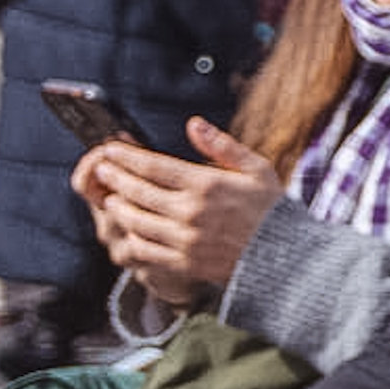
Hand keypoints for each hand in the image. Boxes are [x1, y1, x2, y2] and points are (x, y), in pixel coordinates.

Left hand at [76, 122, 283, 305]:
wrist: (287, 259)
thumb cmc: (273, 211)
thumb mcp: (257, 170)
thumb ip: (223, 146)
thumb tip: (194, 124)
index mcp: (208, 185)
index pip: (153, 166)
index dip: (125, 156)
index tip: (110, 149)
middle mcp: (192, 212)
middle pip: (137, 191)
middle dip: (113, 177)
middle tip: (102, 168)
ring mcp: (185, 240)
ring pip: (134, 220)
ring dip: (118, 206)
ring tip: (113, 197)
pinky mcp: (184, 263)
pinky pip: (144, 249)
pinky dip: (132, 236)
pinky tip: (131, 228)